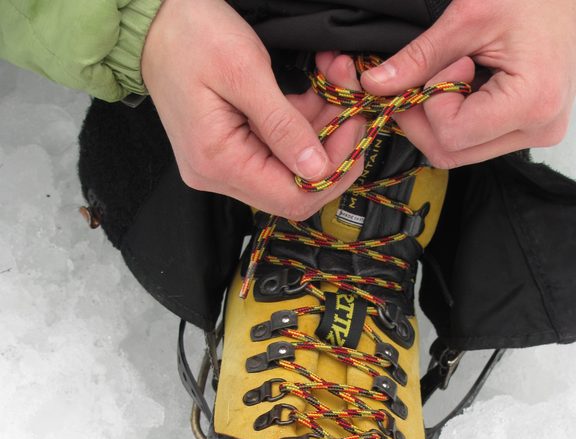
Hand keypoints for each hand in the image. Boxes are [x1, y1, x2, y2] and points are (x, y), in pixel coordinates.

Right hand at [141, 0, 364, 218]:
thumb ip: (283, 125)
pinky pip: (273, 153)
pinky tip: (308, 94)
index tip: (353, 129)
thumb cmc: (190, 35)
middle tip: (347, 103)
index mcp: (219, 162)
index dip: (333, 173)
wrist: (152, 21)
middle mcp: (216, 176)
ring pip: (287, 170)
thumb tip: (316, 169)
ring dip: (317, 132)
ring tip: (330, 85)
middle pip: (293, 189)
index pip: (292, 199)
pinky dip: (298, 127)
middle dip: (329, 149)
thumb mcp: (245, 72)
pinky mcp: (225, 152)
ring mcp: (219, 167)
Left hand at [361, 0, 575, 167]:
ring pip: (459, 153)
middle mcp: (538, 130)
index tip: (448, 63)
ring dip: (439, 119)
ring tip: (455, 74)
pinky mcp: (527, 132)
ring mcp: (535, 135)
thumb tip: (374, 85)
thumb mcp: (469, 16)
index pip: (453, 135)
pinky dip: (457, 119)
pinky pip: (474, 143)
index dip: (432, 102)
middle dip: (425, 117)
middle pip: (451, 153)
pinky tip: (468, 86)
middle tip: (426, 77)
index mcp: (533, 103)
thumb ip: (418, 57)